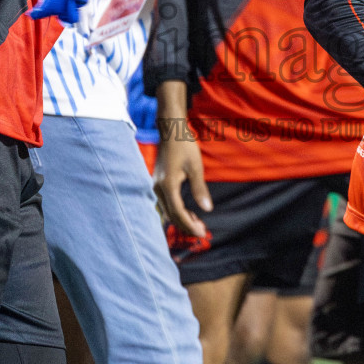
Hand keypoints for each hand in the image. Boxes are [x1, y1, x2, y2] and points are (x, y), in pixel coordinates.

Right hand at [157, 117, 210, 236]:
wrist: (170, 130)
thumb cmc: (184, 146)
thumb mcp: (196, 167)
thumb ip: (200, 189)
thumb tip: (207, 209)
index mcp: (168, 185)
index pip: (178, 213)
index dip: (189, 225)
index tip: (201, 233)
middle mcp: (158, 188)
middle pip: (171, 215)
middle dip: (186, 225)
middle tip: (202, 231)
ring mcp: (156, 186)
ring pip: (167, 210)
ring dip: (182, 219)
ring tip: (198, 223)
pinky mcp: (158, 183)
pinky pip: (166, 203)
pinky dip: (177, 210)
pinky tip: (188, 212)